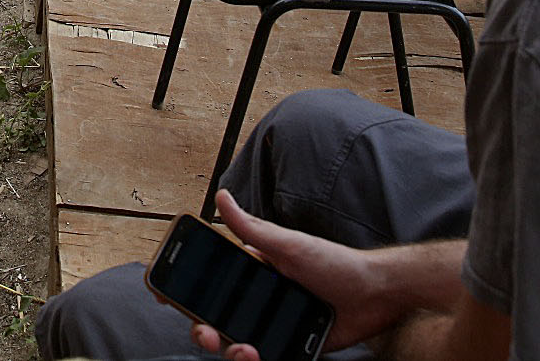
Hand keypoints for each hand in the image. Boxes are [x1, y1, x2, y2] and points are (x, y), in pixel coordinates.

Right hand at [185, 191, 407, 357]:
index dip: (184, 289)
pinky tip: (258, 356)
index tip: (165, 295)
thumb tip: (222, 195)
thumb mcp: (288, 244)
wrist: (375, 296)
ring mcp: (272, 326)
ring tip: (243, 349)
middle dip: (202, 329)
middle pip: (215, 318)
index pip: (209, 282)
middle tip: (205, 332)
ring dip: (230, 350)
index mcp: (252, 273)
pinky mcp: (290, 348)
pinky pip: (264, 360)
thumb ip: (251, 228)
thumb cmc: (334, 263)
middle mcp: (257, 300)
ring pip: (235, 343)